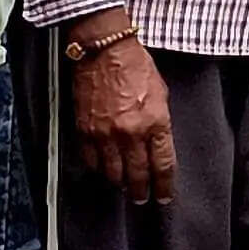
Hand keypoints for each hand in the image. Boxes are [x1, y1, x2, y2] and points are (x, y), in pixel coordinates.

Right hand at [67, 19, 176, 205]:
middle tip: (142, 198)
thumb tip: (157, 143)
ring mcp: (105, 134)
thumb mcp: (161, 94)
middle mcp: (131, 133)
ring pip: (112, 173)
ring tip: (123, 187)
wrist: (104, 50)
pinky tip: (102, 169)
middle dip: (141, 191)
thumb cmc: (136, 66)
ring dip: (119, 183)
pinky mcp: (84, 130)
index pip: (162, 166)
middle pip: (137, 176)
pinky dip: (97, 168)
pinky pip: (90, 160)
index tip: (163, 195)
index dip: (164, 185)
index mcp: (155, 123)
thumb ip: (159, 122)